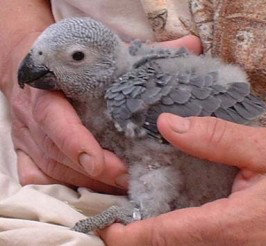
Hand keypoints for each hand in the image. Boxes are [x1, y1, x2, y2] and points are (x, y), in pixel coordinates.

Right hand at [6, 35, 201, 192]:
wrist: (47, 66)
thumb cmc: (82, 63)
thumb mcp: (109, 55)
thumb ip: (148, 53)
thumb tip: (192, 45)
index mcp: (52, 89)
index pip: (53, 117)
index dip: (74, 141)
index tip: (98, 162)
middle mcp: (38, 119)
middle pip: (59, 154)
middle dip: (94, 171)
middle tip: (128, 178)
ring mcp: (32, 140)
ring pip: (57, 170)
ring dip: (90, 182)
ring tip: (124, 186)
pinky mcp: (33, 154)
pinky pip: (44, 178)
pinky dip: (71, 186)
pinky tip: (98, 188)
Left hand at [100, 113, 265, 244]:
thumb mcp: (264, 149)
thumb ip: (215, 138)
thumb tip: (165, 124)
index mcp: (232, 226)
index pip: (167, 235)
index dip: (130, 235)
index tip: (107, 227)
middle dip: (138, 236)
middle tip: (118, 213)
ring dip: (156, 236)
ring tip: (139, 209)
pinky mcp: (236, 245)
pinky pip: (200, 243)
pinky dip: (178, 232)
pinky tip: (173, 211)